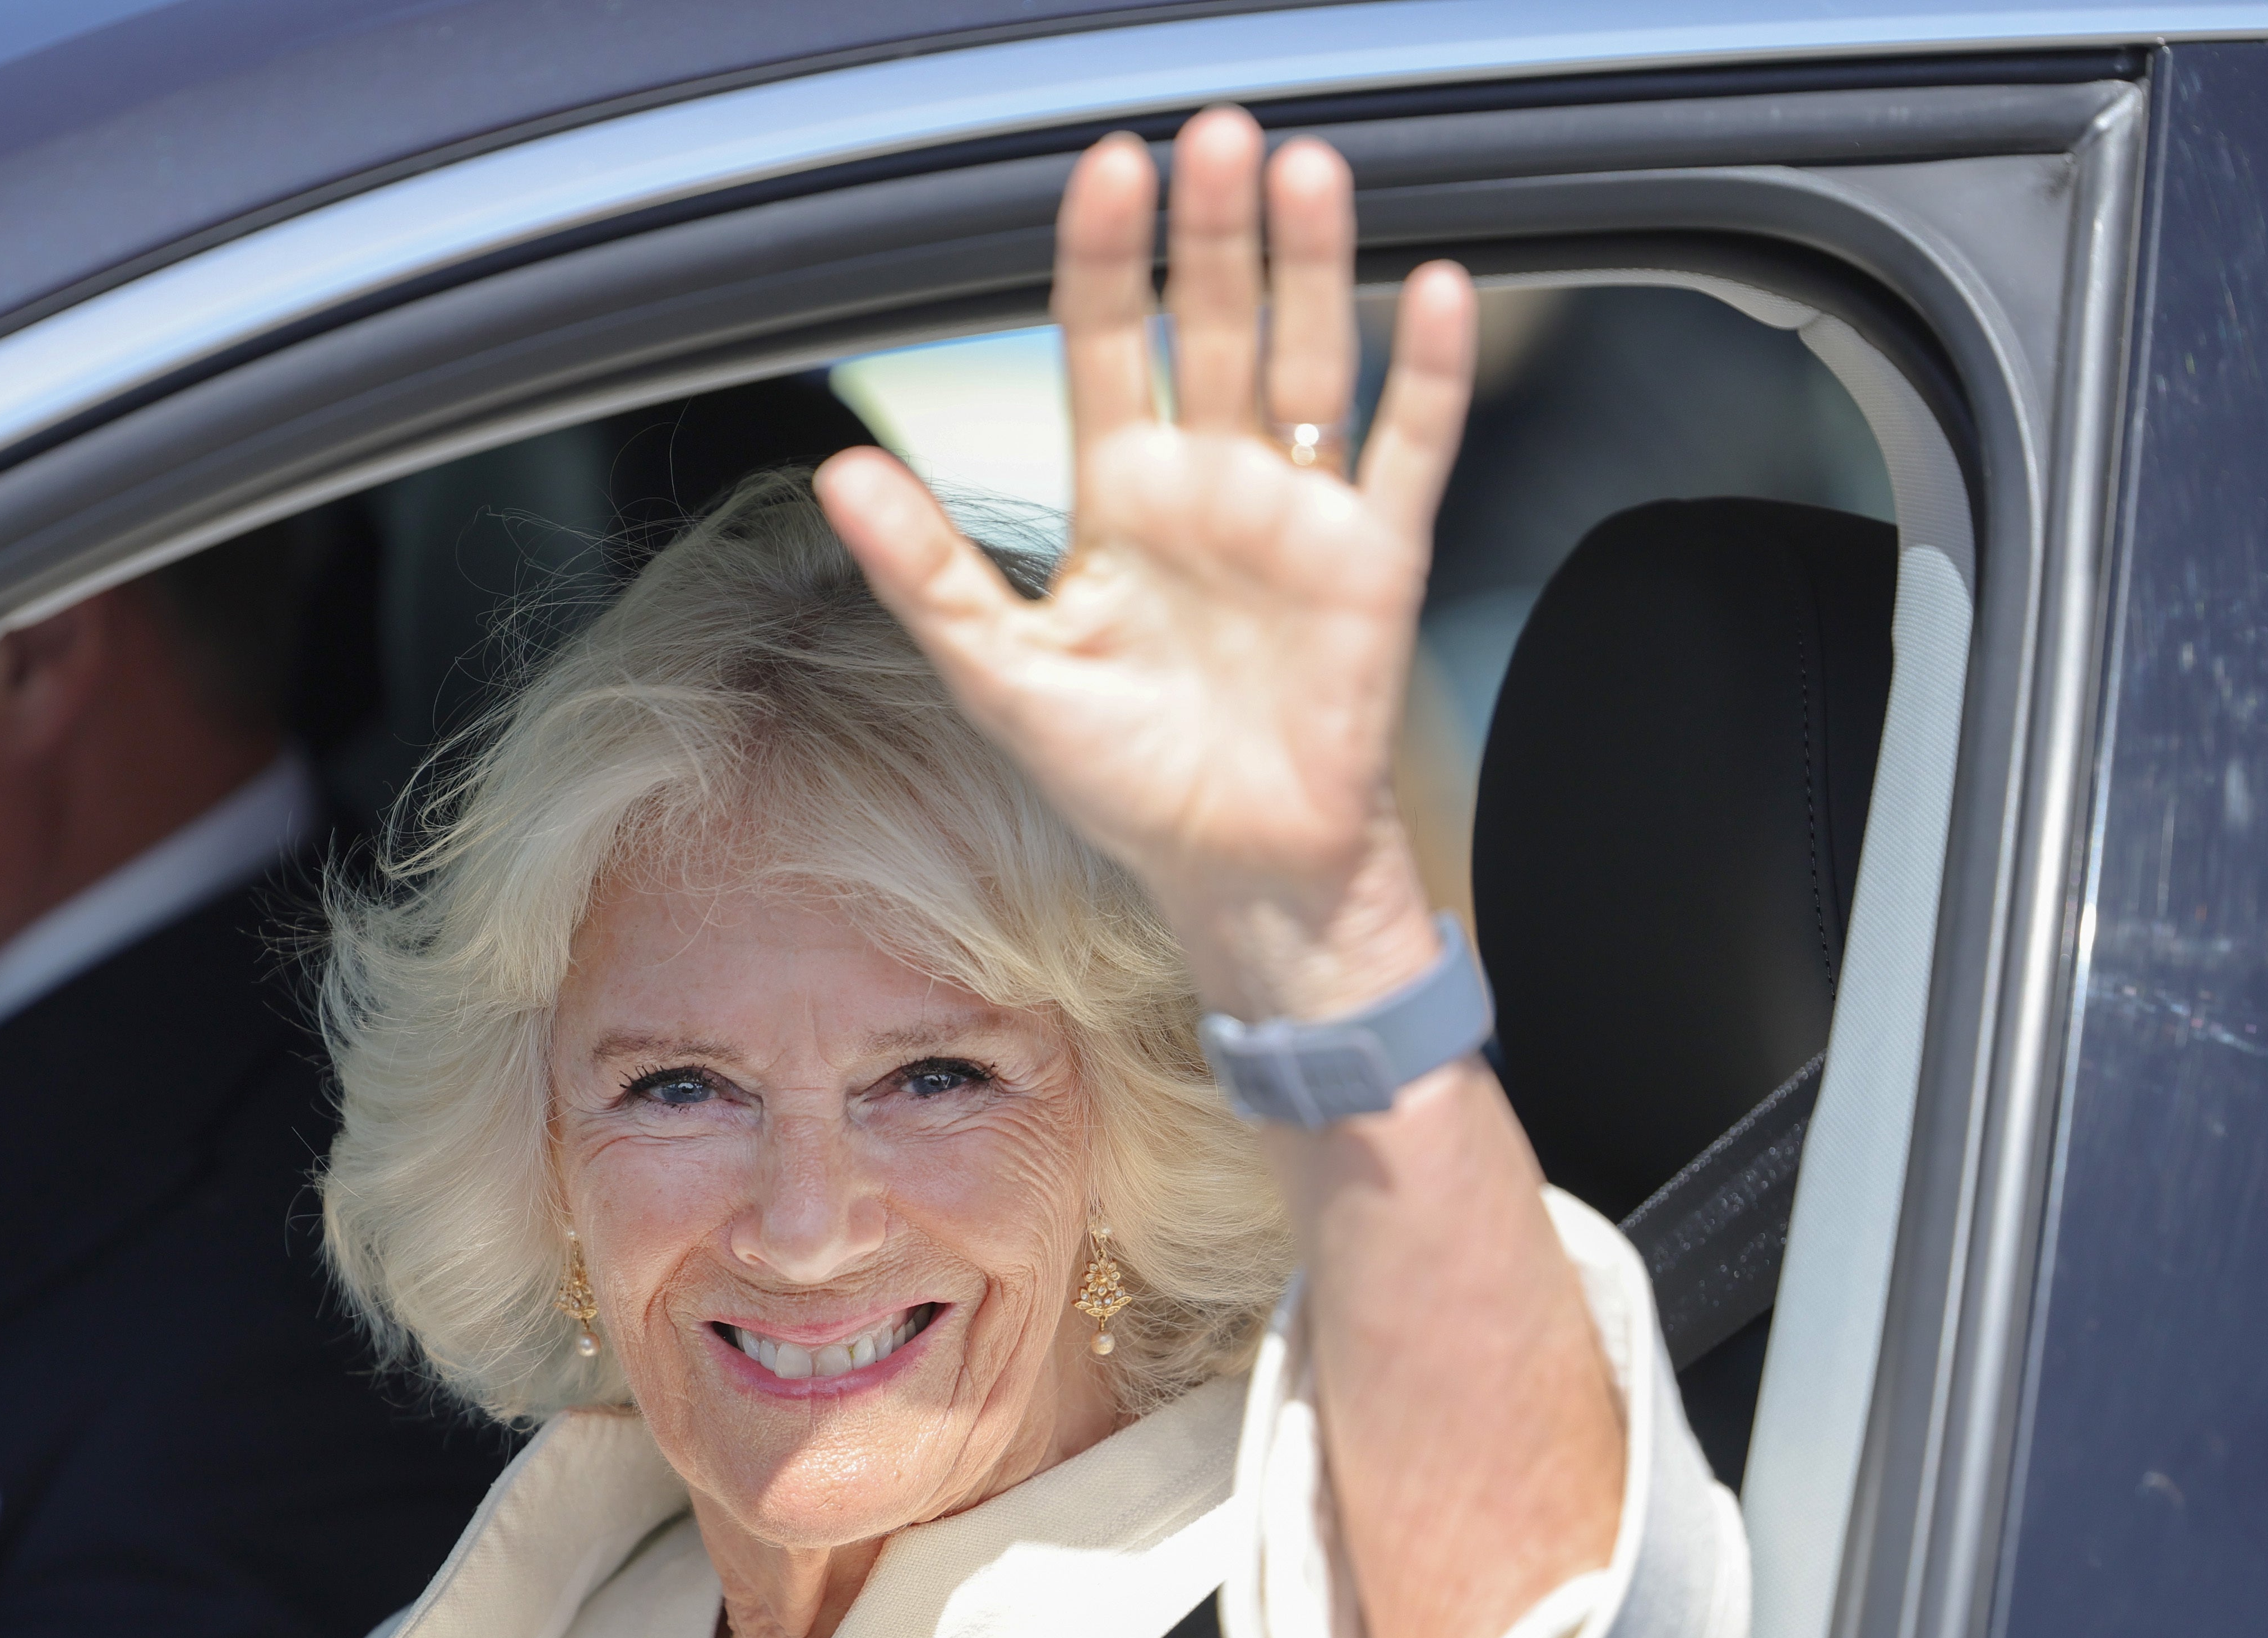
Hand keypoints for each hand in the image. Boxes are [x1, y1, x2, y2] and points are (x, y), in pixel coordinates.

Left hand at [817, 106, 1477, 1019]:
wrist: (1235, 871)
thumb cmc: (1125, 779)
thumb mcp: (1005, 675)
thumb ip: (929, 571)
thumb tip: (840, 473)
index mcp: (1120, 498)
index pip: (1106, 346)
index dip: (1106, 260)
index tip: (1109, 169)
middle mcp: (1211, 484)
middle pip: (1213, 326)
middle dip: (1211, 232)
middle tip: (1214, 136)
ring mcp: (1297, 513)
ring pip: (1308, 360)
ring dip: (1307, 269)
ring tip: (1302, 174)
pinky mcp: (1374, 559)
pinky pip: (1405, 449)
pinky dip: (1420, 374)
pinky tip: (1427, 291)